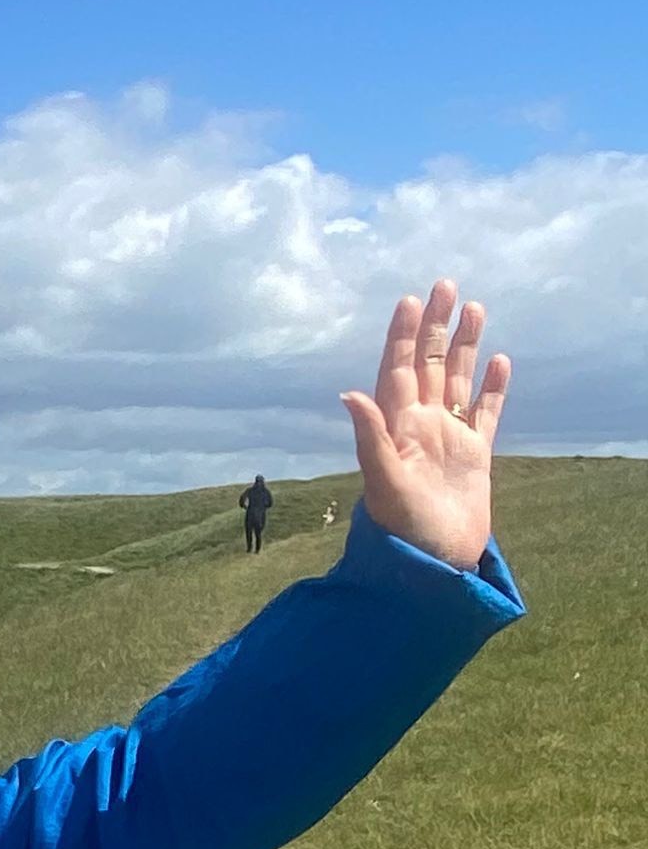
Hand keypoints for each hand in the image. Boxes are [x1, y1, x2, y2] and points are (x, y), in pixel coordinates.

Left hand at [339, 279, 509, 571]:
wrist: (431, 564)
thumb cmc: (401, 528)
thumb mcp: (383, 480)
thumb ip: (369, 436)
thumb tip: (349, 393)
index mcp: (396, 427)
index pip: (399, 370)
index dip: (403, 336)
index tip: (410, 300)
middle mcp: (420, 426)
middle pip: (430, 364)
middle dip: (436, 326)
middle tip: (445, 285)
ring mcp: (448, 439)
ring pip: (458, 381)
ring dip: (465, 346)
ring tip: (475, 308)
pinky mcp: (475, 456)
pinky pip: (485, 414)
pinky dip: (493, 388)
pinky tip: (499, 361)